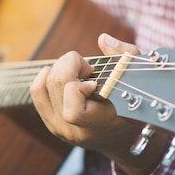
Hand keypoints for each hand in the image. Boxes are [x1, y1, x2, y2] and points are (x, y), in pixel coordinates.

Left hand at [30, 33, 169, 174]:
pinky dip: (46, 76)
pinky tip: (60, 72)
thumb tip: (102, 39)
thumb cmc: (131, 100)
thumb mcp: (137, 76)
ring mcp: (60, 129)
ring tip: (78, 72)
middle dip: (70, 64)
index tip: (94, 80)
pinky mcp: (50, 123)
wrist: (120, 135)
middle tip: (87, 68)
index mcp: (100, 125)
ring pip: (43, 87)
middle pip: (56, 85)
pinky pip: (37, 92)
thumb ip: (125, 55)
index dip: (78, 88)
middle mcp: (75, 131)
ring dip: (60, 68)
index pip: (73, 111)